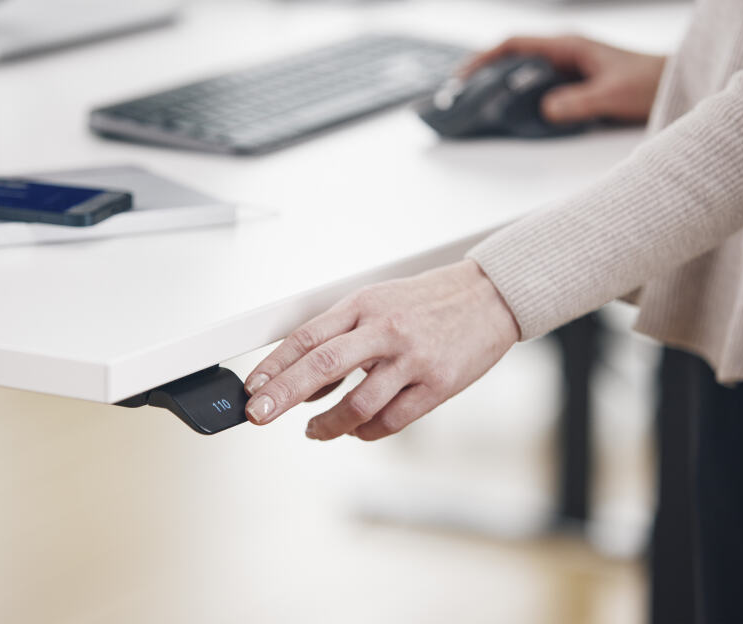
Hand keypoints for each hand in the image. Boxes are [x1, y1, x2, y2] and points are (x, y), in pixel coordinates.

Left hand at [243, 260, 518, 440]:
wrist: (489, 297)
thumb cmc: (428, 302)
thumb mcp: (378, 304)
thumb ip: (342, 340)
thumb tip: (307, 387)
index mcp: (365, 305)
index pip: (308, 336)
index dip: (274, 364)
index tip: (252, 388)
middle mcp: (385, 330)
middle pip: (322, 365)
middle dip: (283, 394)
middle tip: (259, 415)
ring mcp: (412, 359)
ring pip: (357, 404)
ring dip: (328, 425)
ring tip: (314, 431)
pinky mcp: (438, 385)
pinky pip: (392, 420)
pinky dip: (366, 431)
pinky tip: (357, 430)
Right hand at [461, 35, 665, 123]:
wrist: (671, 83)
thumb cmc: (647, 81)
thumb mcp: (612, 94)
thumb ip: (579, 102)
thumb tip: (546, 109)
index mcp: (567, 45)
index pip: (514, 44)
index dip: (484, 58)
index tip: (463, 76)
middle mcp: (562, 53)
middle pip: (511, 58)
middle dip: (482, 74)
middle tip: (459, 96)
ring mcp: (564, 68)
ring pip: (521, 75)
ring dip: (497, 89)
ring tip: (475, 108)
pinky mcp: (569, 84)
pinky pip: (534, 89)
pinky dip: (516, 99)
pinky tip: (508, 115)